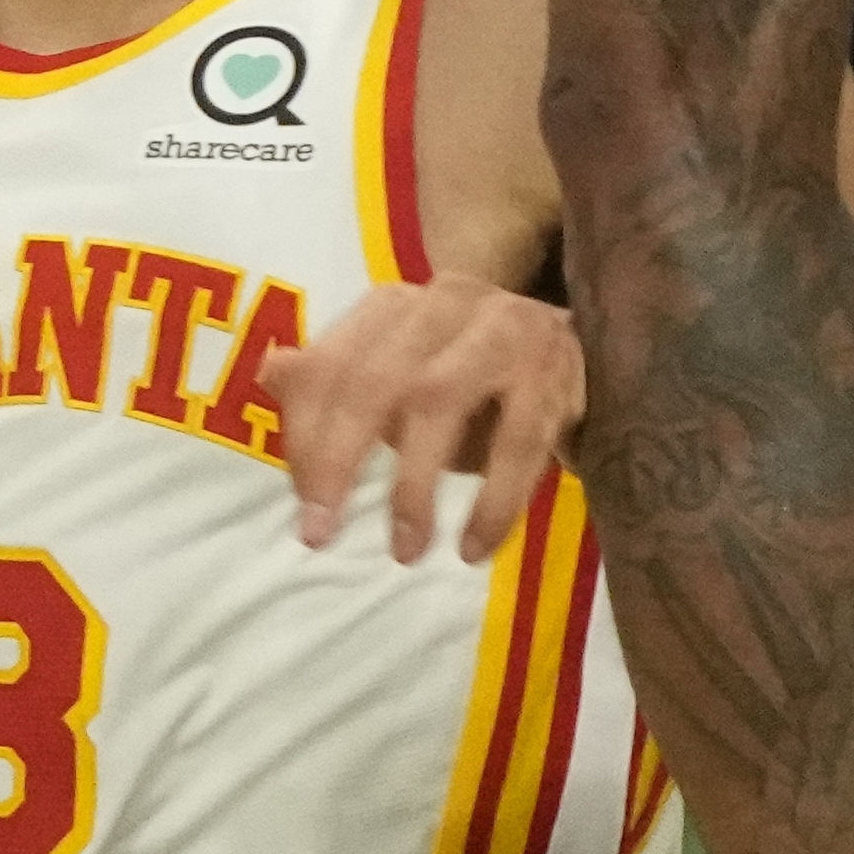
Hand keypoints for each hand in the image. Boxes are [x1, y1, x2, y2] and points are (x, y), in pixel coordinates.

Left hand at [270, 279, 584, 565]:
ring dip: (413, 486)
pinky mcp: (555, 371)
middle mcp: (444, 302)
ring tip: (403, 551)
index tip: (302, 505)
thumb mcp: (400, 374)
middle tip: (322, 533)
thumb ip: (336, 376)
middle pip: (373, 380)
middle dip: (340, 460)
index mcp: (394, 306)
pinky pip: (518, 443)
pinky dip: (492, 502)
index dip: (306, 435)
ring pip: (439, 402)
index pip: (329, 365)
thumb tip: (271, 372)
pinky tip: (471, 549)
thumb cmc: (473, 374)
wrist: (583, 353)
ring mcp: (504, 330)